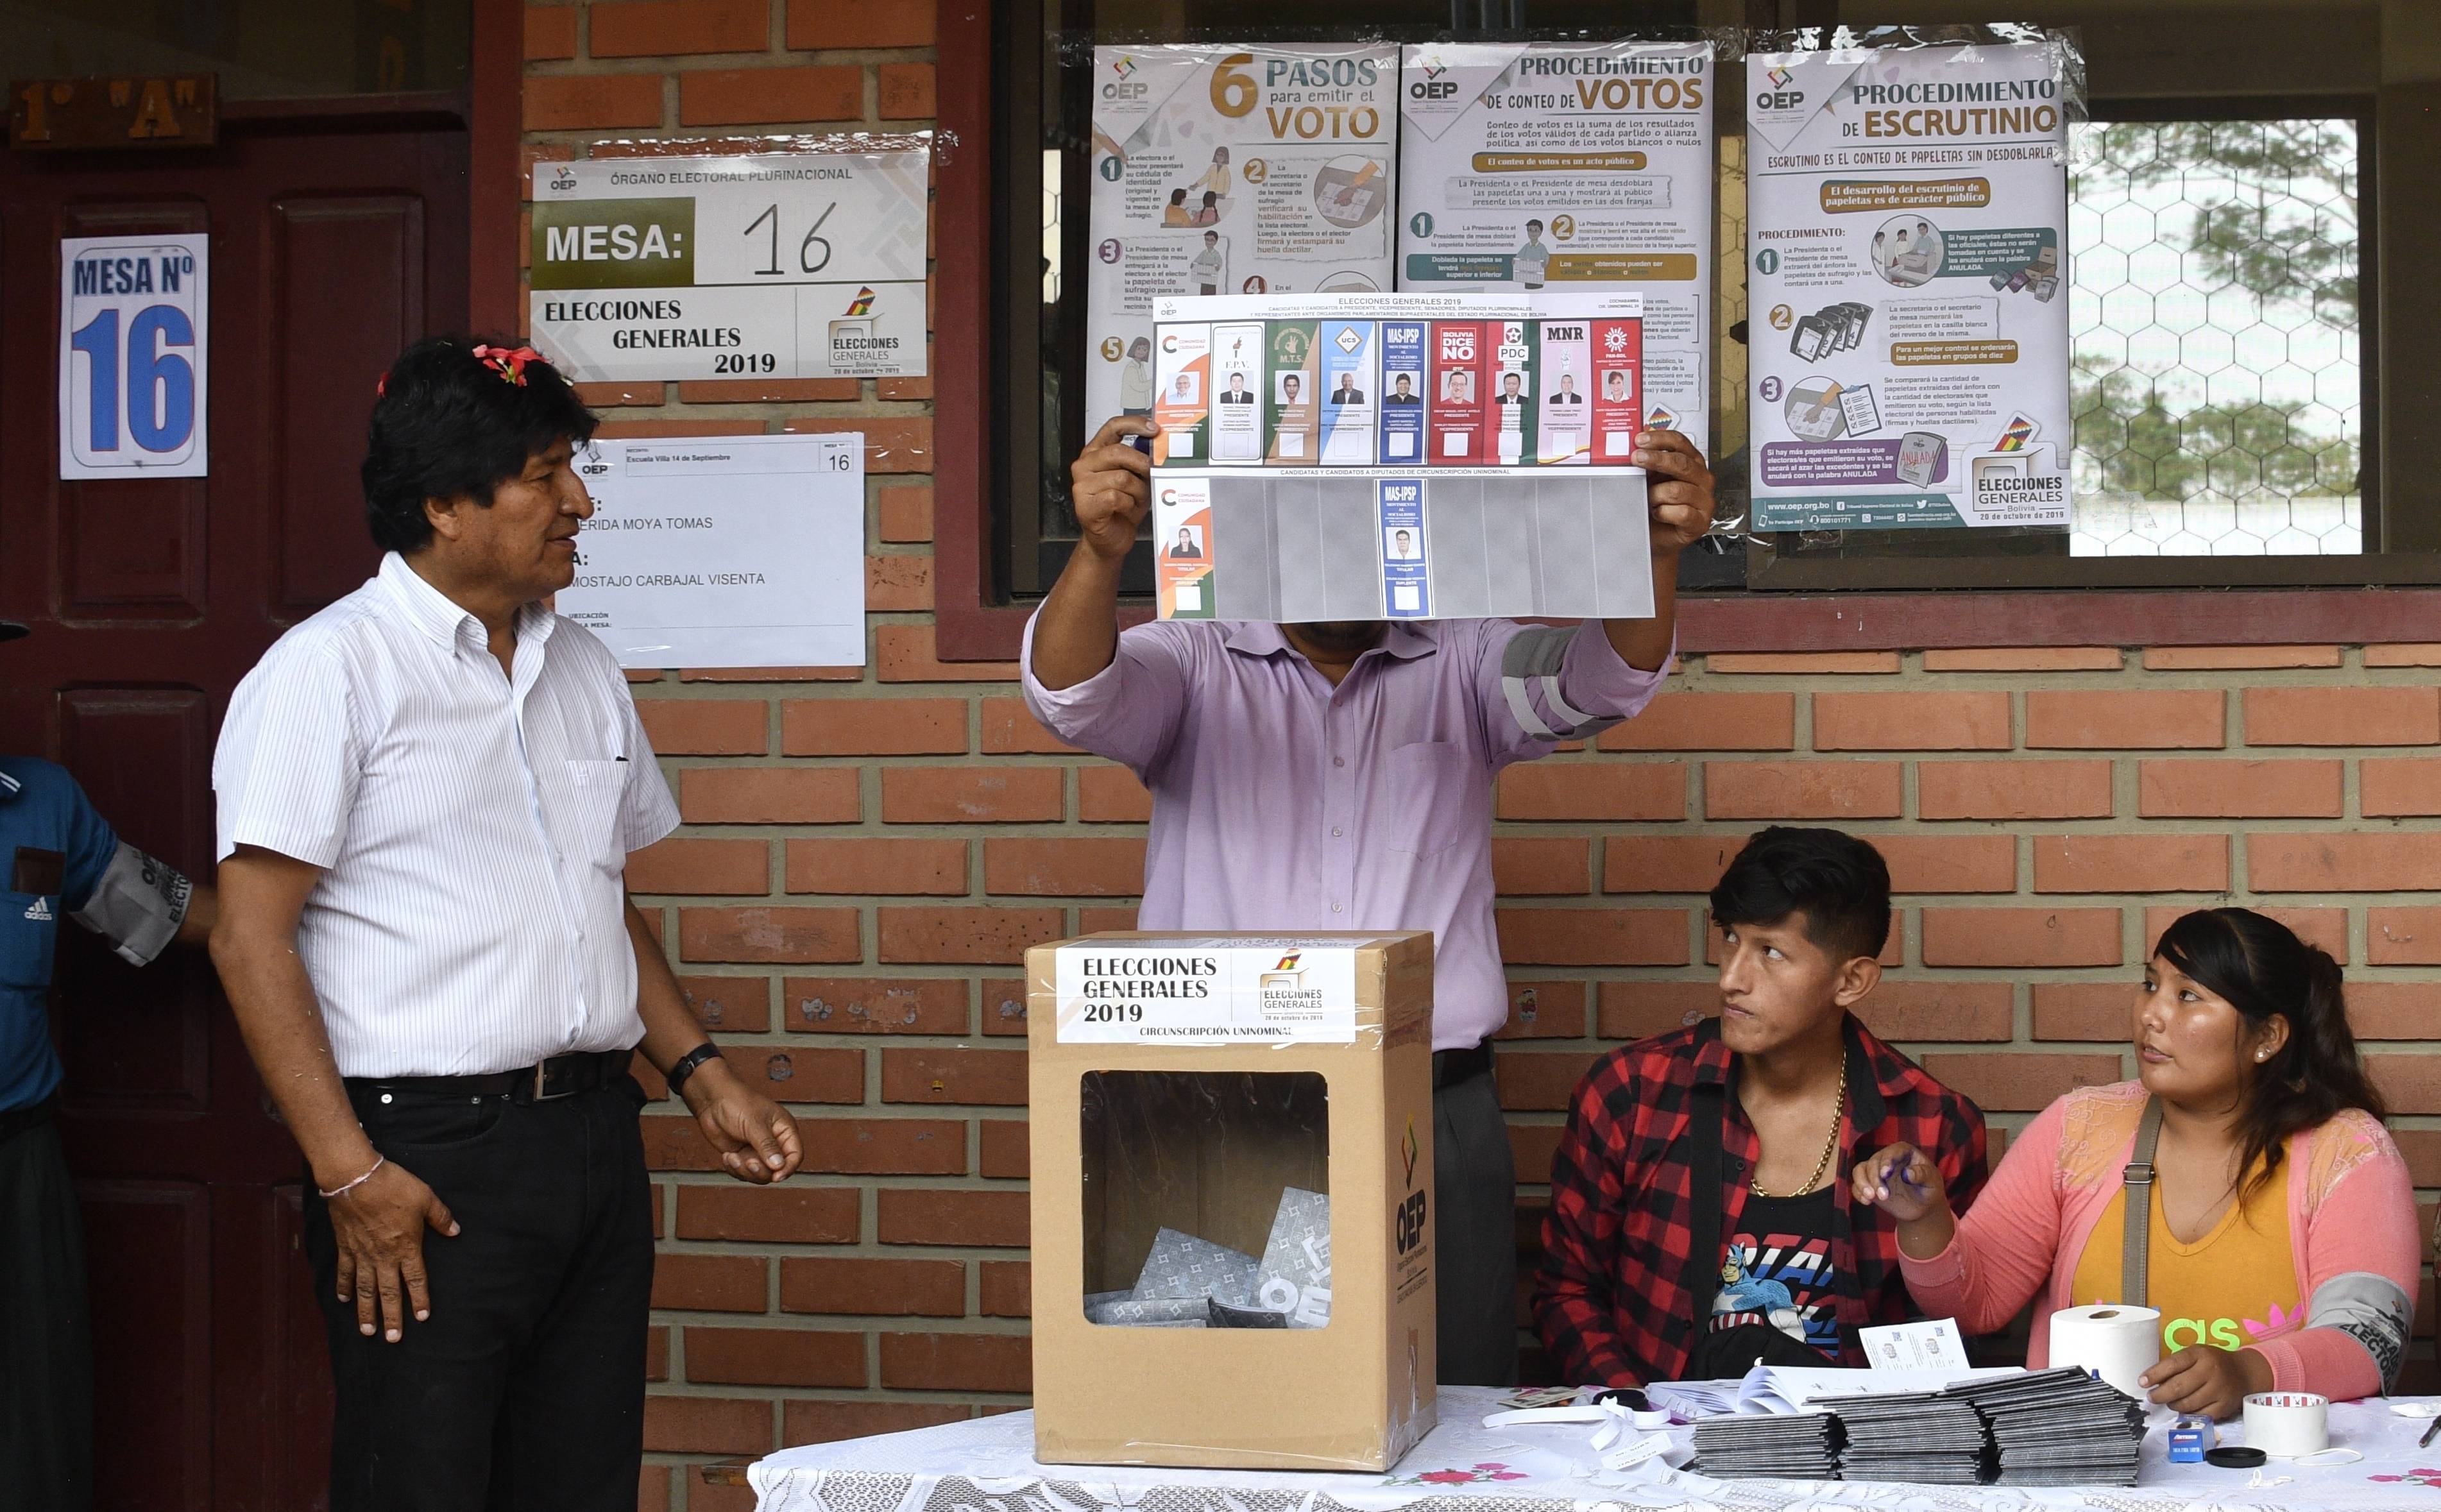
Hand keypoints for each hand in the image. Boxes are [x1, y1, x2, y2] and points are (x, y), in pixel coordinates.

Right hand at [324, 1157, 457, 1342]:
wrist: (356, 1178)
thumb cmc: (394, 1186)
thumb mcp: (426, 1198)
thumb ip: (441, 1217)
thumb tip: (456, 1231)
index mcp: (406, 1246)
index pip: (416, 1279)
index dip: (420, 1299)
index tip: (422, 1317)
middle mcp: (384, 1256)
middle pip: (389, 1292)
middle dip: (392, 1317)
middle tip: (392, 1339)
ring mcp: (363, 1254)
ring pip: (365, 1289)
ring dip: (366, 1311)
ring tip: (368, 1331)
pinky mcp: (346, 1247)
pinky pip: (345, 1272)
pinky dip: (343, 1288)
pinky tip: (343, 1301)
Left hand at [683, 1060, 802, 1184]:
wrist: (712, 1101)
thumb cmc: (737, 1103)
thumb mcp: (754, 1124)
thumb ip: (767, 1146)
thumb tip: (779, 1165)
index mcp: (784, 1130)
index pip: (795, 1154)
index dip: (788, 1168)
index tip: (776, 1176)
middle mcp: (774, 1142)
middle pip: (776, 1169)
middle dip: (761, 1170)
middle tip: (747, 1162)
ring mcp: (757, 1150)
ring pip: (760, 1174)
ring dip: (745, 1171)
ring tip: (732, 1157)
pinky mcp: (743, 1155)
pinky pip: (744, 1173)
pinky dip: (735, 1169)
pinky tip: (727, 1156)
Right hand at [1068, 416, 1154, 562]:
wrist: (1111, 539)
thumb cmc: (1122, 508)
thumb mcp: (1135, 479)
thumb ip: (1140, 460)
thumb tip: (1158, 447)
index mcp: (1095, 453)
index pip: (1112, 427)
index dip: (1134, 424)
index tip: (1153, 429)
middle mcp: (1085, 466)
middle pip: (1119, 452)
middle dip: (1142, 464)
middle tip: (1151, 475)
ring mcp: (1082, 486)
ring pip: (1122, 478)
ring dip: (1137, 492)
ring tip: (1136, 501)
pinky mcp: (1085, 505)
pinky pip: (1117, 497)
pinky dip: (1129, 505)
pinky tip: (1125, 510)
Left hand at [1630, 429, 1715, 555]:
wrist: (1657, 537)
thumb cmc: (1657, 506)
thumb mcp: (1651, 480)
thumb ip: (1647, 464)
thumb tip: (1633, 449)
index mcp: (1692, 463)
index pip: (1680, 443)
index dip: (1660, 439)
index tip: (1640, 440)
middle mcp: (1702, 479)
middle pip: (1681, 463)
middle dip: (1656, 459)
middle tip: (1637, 459)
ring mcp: (1704, 501)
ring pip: (1677, 490)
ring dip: (1656, 495)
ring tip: (1648, 500)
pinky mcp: (1701, 522)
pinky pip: (1681, 513)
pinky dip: (1663, 513)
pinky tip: (1657, 513)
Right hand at [1852, 1141, 1948, 1221]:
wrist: (1922, 1206)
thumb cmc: (1929, 1189)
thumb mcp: (1932, 1182)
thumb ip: (1922, 1174)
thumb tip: (1907, 1173)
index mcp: (1904, 1152)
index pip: (1892, 1152)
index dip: (1886, 1161)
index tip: (1885, 1174)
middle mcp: (1887, 1158)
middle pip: (1873, 1162)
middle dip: (1875, 1179)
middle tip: (1884, 1196)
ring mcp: (1876, 1171)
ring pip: (1860, 1170)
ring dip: (1862, 1184)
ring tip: (1871, 1198)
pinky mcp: (1870, 1184)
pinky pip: (1857, 1185)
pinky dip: (1858, 1192)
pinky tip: (1866, 1202)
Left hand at [2142, 1345, 2271, 1419]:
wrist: (2244, 1373)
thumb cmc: (2212, 1363)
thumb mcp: (2196, 1355)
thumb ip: (2176, 1364)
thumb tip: (2151, 1380)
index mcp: (2200, 1354)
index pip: (2172, 1364)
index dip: (2154, 1374)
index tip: (2142, 1382)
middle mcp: (2211, 1371)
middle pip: (2178, 1387)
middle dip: (2160, 1394)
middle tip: (2152, 1397)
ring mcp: (2219, 1390)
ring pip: (2187, 1404)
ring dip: (2173, 1404)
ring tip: (2169, 1401)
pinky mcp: (2224, 1406)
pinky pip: (2200, 1414)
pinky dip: (2188, 1413)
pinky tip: (2185, 1408)